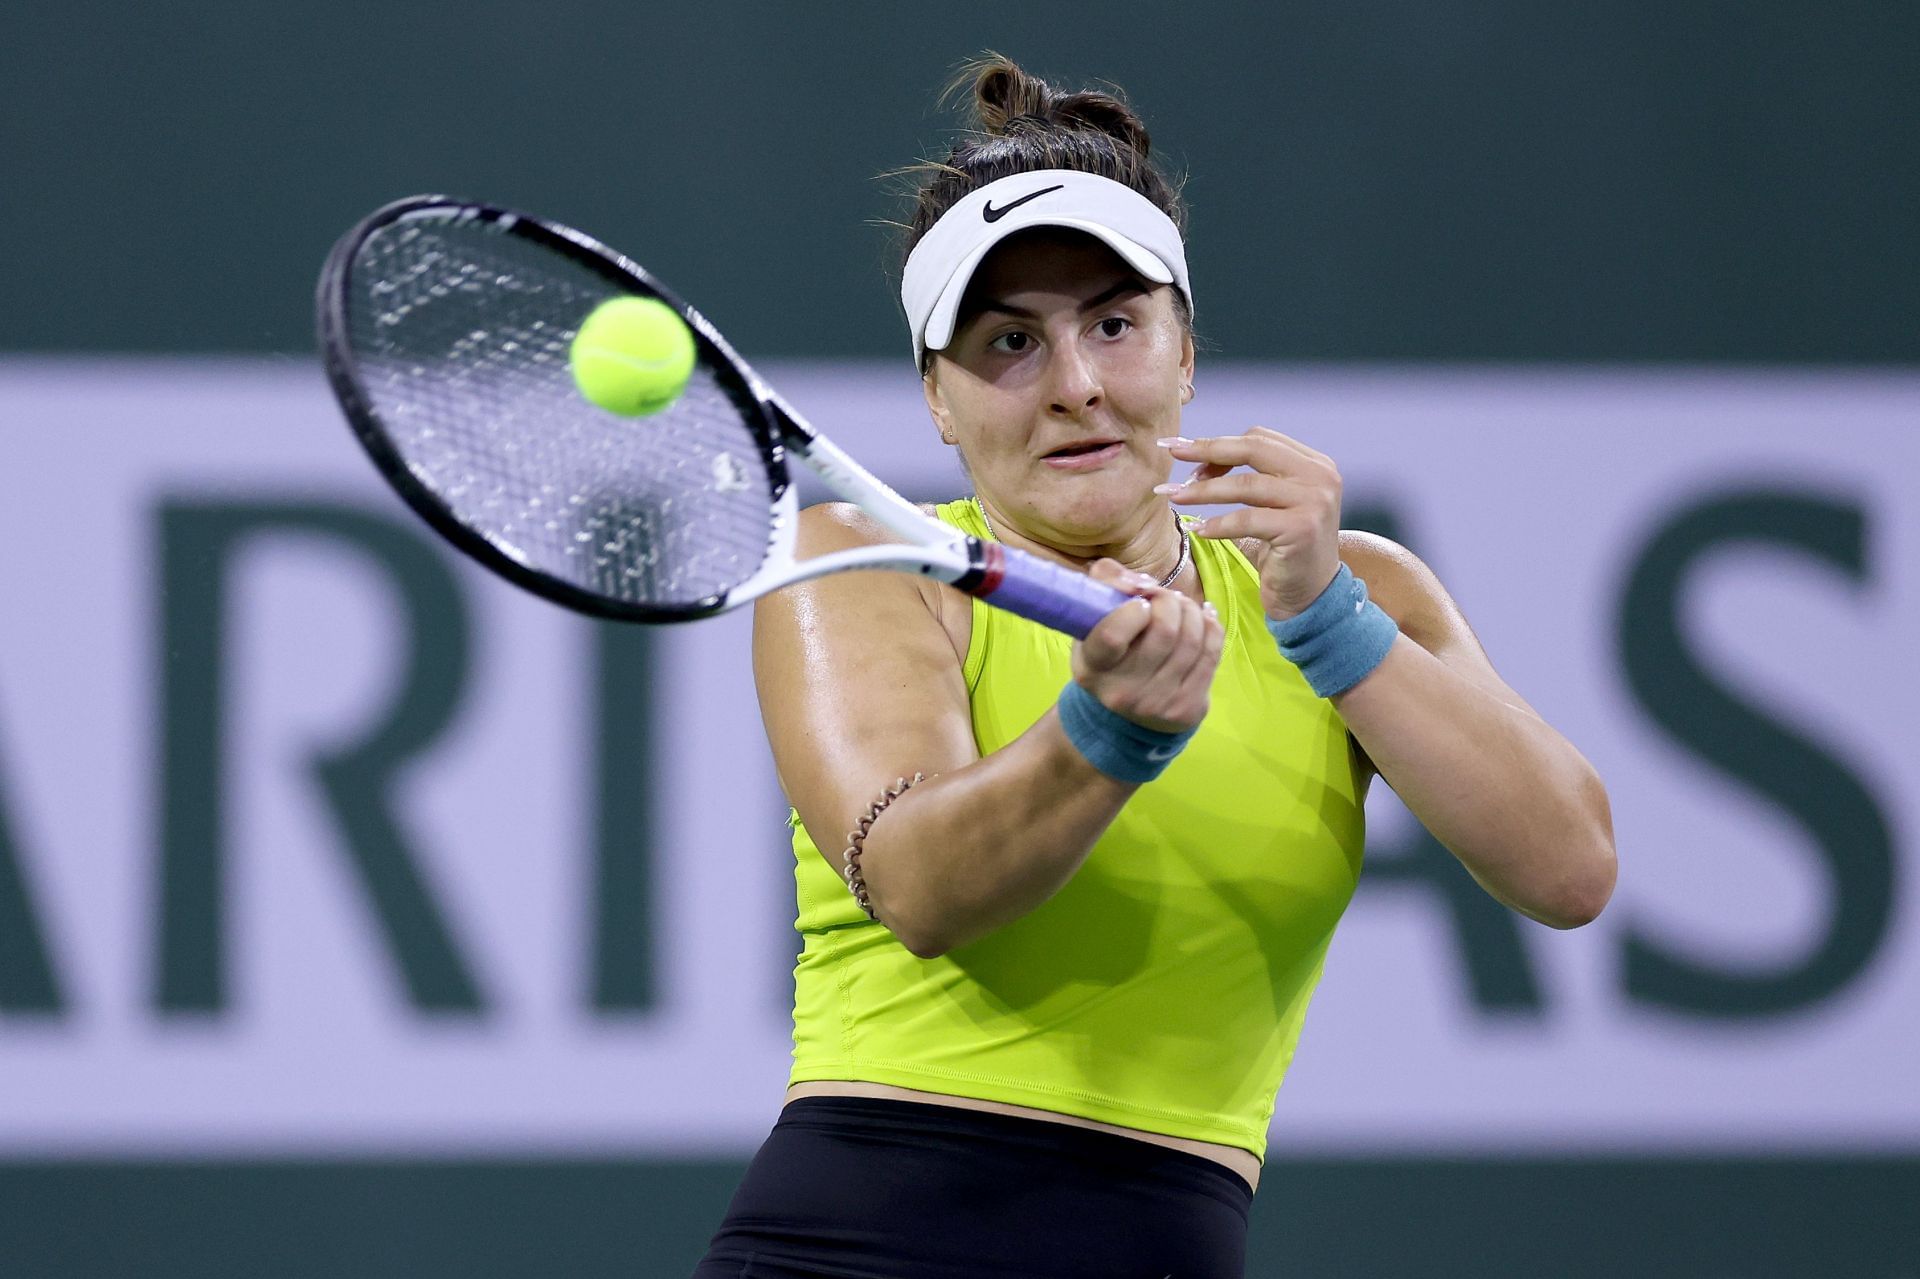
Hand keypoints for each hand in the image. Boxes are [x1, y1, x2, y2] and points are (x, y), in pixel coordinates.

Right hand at [1070, 560, 1223, 733]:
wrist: (1127, 708)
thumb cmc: (1111, 650)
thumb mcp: (1093, 617)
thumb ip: (1107, 581)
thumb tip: (1141, 582)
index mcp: (1092, 668)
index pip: (1113, 635)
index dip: (1133, 609)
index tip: (1140, 602)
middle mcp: (1122, 692)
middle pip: (1165, 630)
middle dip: (1170, 600)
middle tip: (1165, 597)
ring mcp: (1157, 705)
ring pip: (1192, 639)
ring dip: (1192, 610)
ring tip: (1182, 606)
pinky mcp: (1187, 709)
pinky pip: (1211, 653)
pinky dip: (1211, 626)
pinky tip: (1203, 617)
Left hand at [1157, 429, 1341, 619]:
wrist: (1313, 596)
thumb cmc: (1284, 550)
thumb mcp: (1274, 504)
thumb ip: (1253, 476)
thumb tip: (1200, 458)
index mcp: (1313, 464)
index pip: (1260, 438)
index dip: (1219, 443)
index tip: (1184, 450)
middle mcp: (1320, 477)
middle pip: (1253, 449)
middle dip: (1207, 449)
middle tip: (1172, 452)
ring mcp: (1314, 502)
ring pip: (1245, 485)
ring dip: (1204, 490)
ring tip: (1174, 495)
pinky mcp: (1301, 530)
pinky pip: (1247, 520)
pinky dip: (1218, 524)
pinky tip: (1199, 530)